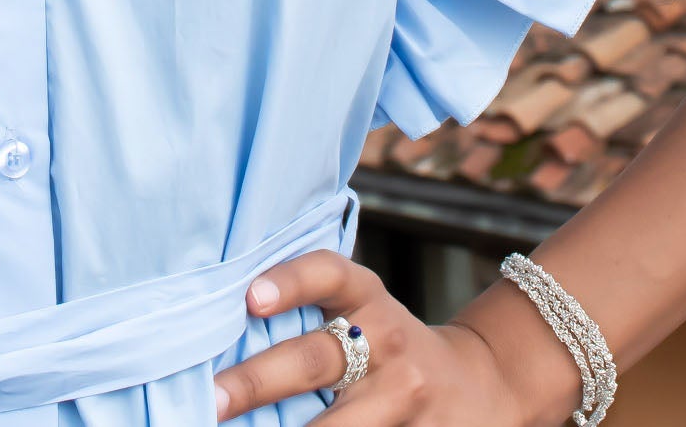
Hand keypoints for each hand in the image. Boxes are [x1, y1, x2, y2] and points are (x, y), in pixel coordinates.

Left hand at [213, 252, 527, 424]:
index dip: (290, 281)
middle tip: (211, 398)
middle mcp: (386, 340)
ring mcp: (402, 395)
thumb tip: (218, 332)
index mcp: (366, 296)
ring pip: (337, 423)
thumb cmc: (385, 345)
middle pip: (316, 360)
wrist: (474, 387)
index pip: (327, 273)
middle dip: (258, 382)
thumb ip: (310, 313)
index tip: (251, 298)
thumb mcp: (361, 311)